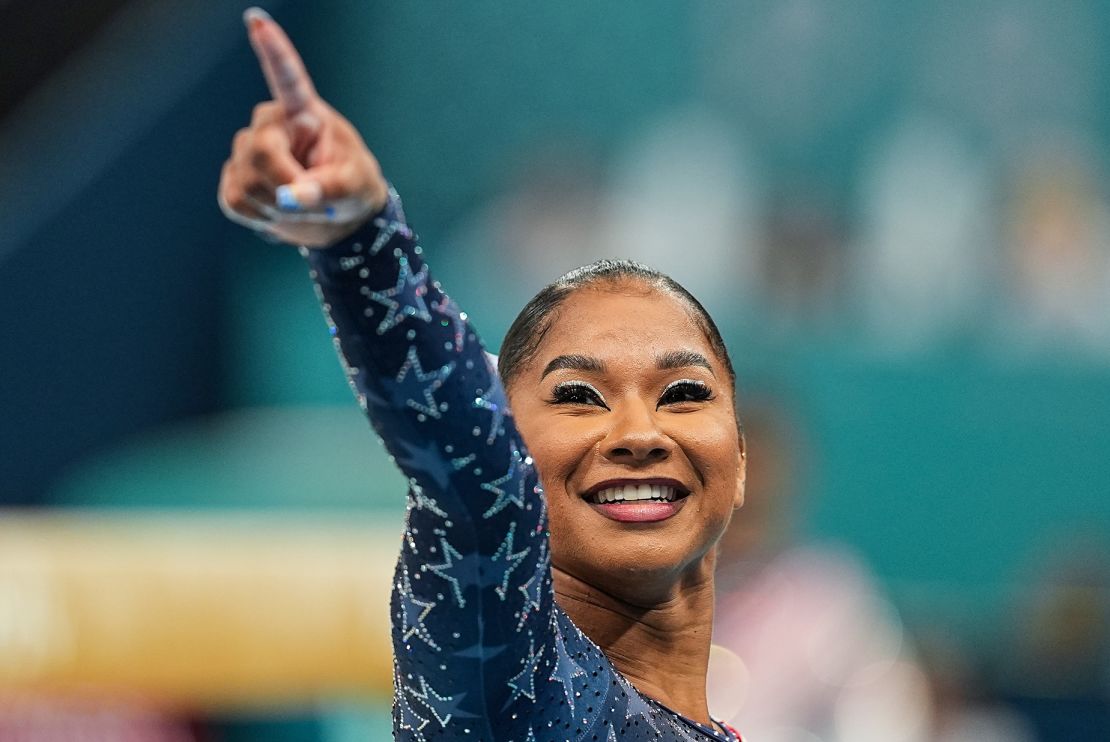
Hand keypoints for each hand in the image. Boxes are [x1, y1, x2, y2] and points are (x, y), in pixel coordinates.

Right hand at [218, 7, 388, 246]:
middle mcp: (271, 124)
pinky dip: (260, 217)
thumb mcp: (353, 188)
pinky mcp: (235, 177)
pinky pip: (235, 201)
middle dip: (286, 187)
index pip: (287, 79)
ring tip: (301, 206)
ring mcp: (248, 149)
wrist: (337, 217)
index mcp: (304, 113)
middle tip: (314, 204)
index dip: (273, 51)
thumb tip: (289, 199)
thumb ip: (324, 190)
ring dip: (277, 208)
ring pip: (246, 182)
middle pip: (261, 152)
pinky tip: (277, 212)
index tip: (256, 20)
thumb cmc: (353, 189)